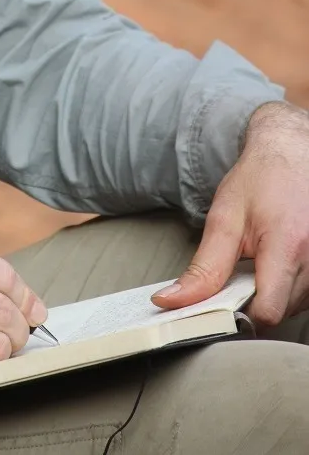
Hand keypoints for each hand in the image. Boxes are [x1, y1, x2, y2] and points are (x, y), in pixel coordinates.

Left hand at [152, 101, 308, 326]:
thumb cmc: (260, 180)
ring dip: (270, 294)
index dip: (240, 315)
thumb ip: (202, 267)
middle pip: (280, 312)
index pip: (268, 311)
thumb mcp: (223, 219)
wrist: (291, 153)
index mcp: (288, 246)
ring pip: (293, 307)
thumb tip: (172, 301)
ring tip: (258, 261)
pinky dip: (285, 287)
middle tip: (236, 273)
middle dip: (252, 302)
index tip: (219, 305)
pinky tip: (274, 264)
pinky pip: (304, 295)